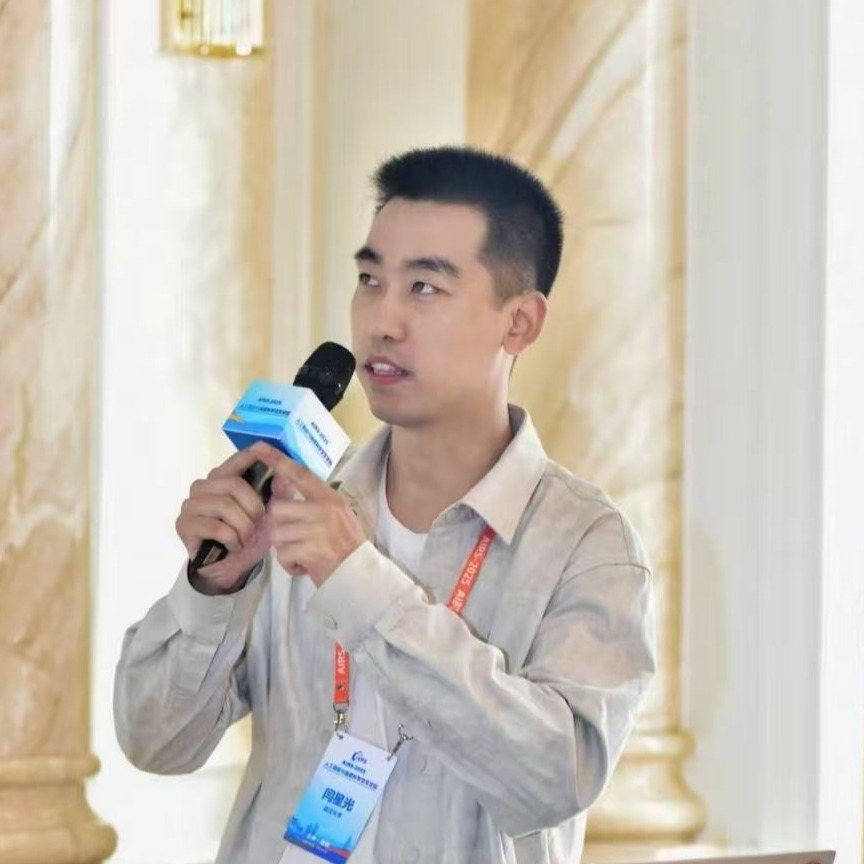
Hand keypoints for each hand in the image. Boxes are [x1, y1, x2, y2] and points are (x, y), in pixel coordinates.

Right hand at [175, 448, 271, 593]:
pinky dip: (231, 539)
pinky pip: (215, 526)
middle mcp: (203, 486)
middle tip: (257, 523)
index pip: (234, 462)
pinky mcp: (184, 524)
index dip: (247, 455)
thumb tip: (286, 473)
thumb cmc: (248, 536)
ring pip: (224, 506)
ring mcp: (190, 504)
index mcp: (222, 479)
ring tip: (246, 538)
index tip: (260, 448)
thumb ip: (276, 494)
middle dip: (252, 506)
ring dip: (243, 526)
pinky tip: (234, 546)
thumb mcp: (269, 516)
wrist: (231, 567)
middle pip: (232, 484)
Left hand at [251, 442, 365, 586]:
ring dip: (285, 548)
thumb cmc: (346, 546)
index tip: (260, 447)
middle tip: (294, 538)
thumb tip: (280, 492)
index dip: (278, 460)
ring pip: (276, 534)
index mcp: (329, 498)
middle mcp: (324, 509)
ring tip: (302, 553)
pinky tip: (304, 565)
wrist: (360, 575)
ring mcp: (317, 529)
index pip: (300, 474)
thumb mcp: (336, 517)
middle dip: (279, 526)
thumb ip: (312, 504)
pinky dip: (290, 565)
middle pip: (278, 509)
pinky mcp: (310, 550)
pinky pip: (283, 555)